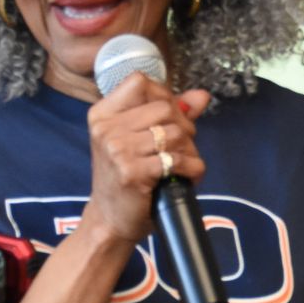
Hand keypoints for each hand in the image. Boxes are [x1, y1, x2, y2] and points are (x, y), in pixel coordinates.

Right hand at [85, 74, 212, 242]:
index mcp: (102, 115)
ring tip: (181, 164)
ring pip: (175, 133)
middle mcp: (106, 129)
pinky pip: (179, 159)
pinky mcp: (132, 172)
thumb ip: (171, 113)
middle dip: (183, 126)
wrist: (110, 220)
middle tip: (180, 147)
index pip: (139, 82)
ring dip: (188, 150)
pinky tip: (185, 176)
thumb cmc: (126, 177)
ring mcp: (117, 150)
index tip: (169, 116)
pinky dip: (192, 169)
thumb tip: (201, 96)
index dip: (164, 95)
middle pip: (164, 107)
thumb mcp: (139, 139)